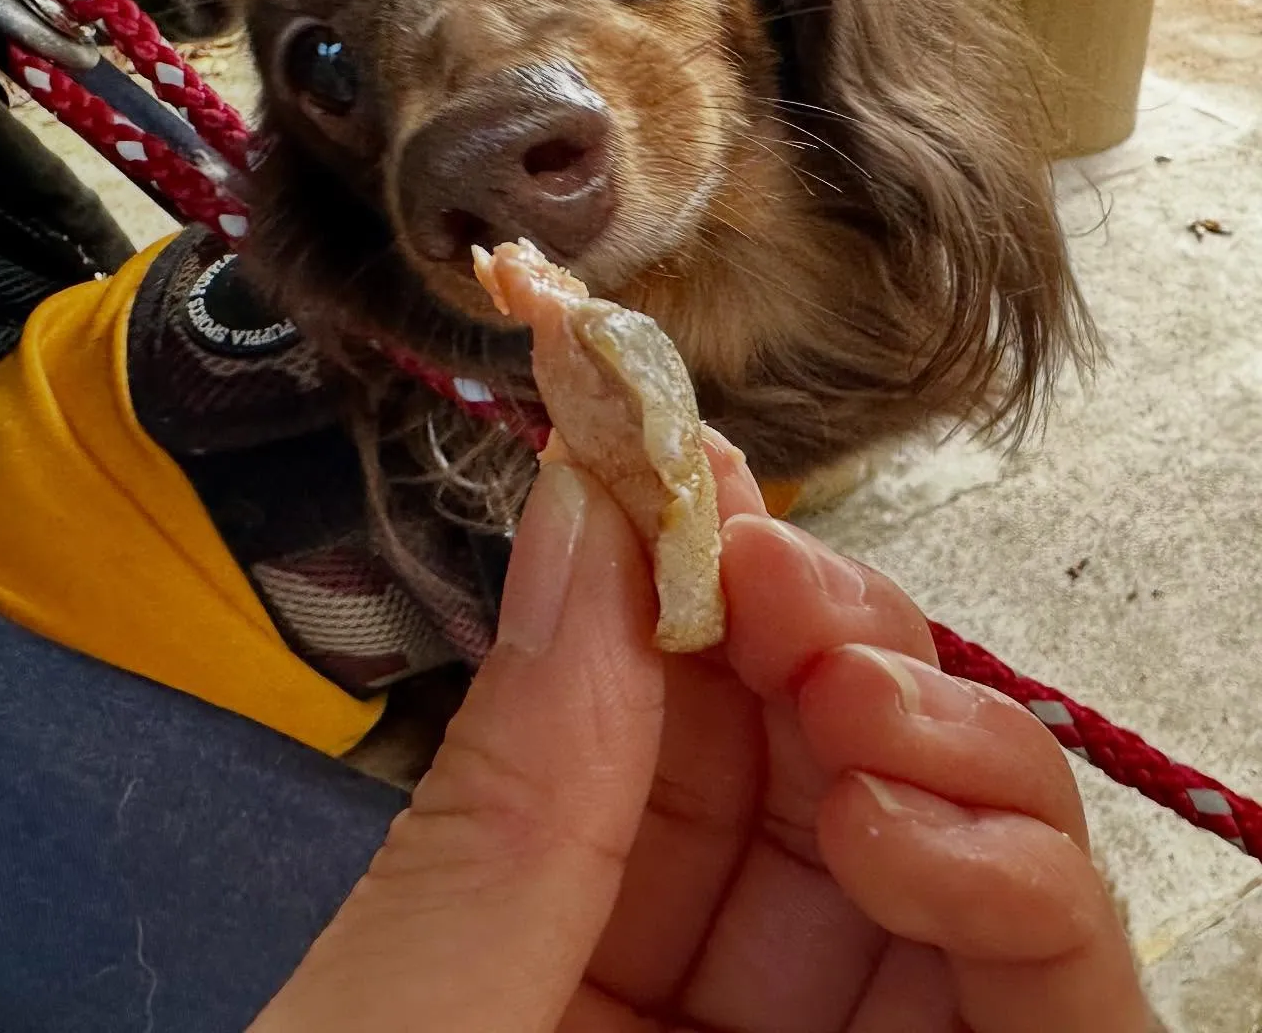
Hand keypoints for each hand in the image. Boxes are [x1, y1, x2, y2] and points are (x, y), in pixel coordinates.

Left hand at [249, 434, 1151, 1032]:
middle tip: (785, 572)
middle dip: (829, 639)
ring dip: (939, 740)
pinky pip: (1032, 996)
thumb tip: (576, 516)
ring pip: (946, 858)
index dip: (679, 584)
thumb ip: (513, 791)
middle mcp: (701, 998)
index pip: (649, 728)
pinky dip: (1015, 883)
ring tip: (860, 699)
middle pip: (813, 771)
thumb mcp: (416, 1029)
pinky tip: (920, 818)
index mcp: (555, 950)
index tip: (681, 471)